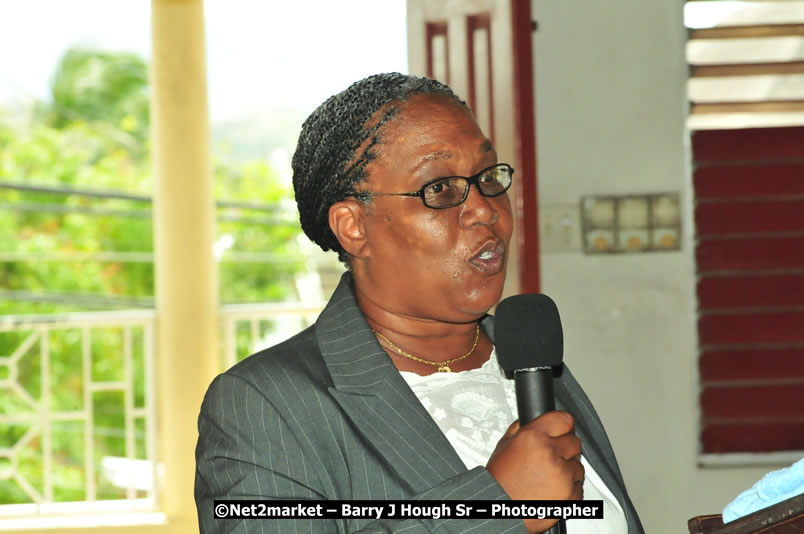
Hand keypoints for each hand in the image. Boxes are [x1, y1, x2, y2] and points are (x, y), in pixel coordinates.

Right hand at [486, 411, 583, 532]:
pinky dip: (569, 489)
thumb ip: (520, 430)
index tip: (562, 430)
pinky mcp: (571, 494)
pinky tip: (552, 489)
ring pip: (578, 465)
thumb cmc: (499, 481)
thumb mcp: (503, 446)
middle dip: (565, 449)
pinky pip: (579, 486)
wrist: (500, 509)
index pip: (564, 419)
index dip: (562, 426)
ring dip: (568, 470)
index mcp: (533, 437)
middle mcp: (550, 453)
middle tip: (551, 458)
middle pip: (574, 442)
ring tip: (548, 477)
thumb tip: (530, 420)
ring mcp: (562, 475)